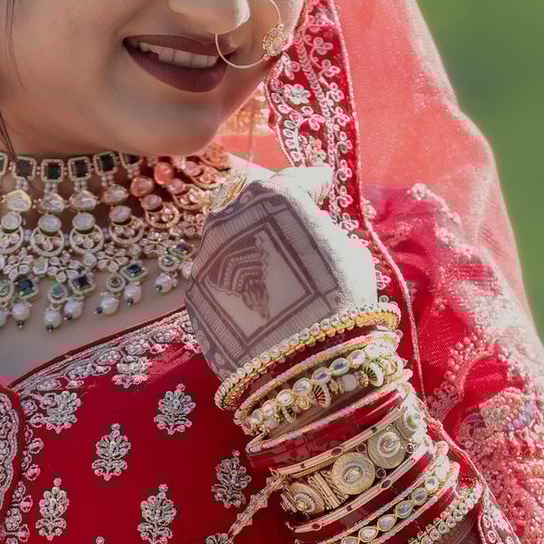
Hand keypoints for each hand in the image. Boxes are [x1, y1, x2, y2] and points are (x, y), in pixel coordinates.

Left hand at [185, 164, 376, 380]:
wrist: (300, 363)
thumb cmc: (339, 300)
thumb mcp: (349, 253)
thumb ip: (325, 231)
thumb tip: (317, 231)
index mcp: (271, 198)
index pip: (296, 180)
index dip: (314, 184)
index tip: (323, 188)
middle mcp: (227, 219)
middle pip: (252, 207)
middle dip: (273, 215)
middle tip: (295, 232)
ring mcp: (205, 258)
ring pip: (229, 243)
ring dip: (249, 250)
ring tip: (274, 274)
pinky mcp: (194, 296)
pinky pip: (219, 279)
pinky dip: (235, 284)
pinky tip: (257, 303)